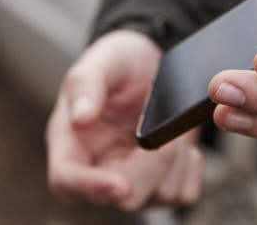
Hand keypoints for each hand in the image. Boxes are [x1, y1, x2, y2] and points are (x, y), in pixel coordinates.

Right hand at [46, 30, 202, 209]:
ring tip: (171, 128)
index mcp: (71, 142)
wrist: (152, 62)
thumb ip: (86, 83)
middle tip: (166, 136)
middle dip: (150, 167)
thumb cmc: (120, 62)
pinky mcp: (160, 181)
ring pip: (158, 197)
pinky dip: (190, 167)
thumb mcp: (103, 59)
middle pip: (121, 197)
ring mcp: (131, 178)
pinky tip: (181, 141)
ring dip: (174, 162)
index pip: (66, 181)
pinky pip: (183, 193)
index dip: (90, 188)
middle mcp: (98, 167)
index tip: (120, 185)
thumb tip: (79, 117)